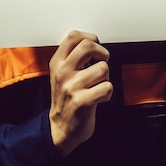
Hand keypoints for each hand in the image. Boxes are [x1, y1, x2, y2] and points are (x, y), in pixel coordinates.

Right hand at [49, 30, 112, 156]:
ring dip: (105, 77)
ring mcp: (71, 87)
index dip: (90, 37)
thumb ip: (72, 57)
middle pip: (88, 46)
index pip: (73, 37)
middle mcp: (62, 73)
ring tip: (97, 85)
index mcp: (57, 63)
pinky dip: (108, 92)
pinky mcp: (82, 102)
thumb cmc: (66, 99)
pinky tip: (99, 97)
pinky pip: (107, 87)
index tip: (95, 45)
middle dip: (102, 53)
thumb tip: (91, 42)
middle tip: (101, 62)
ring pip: (103, 68)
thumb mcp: (61, 74)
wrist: (60, 129)